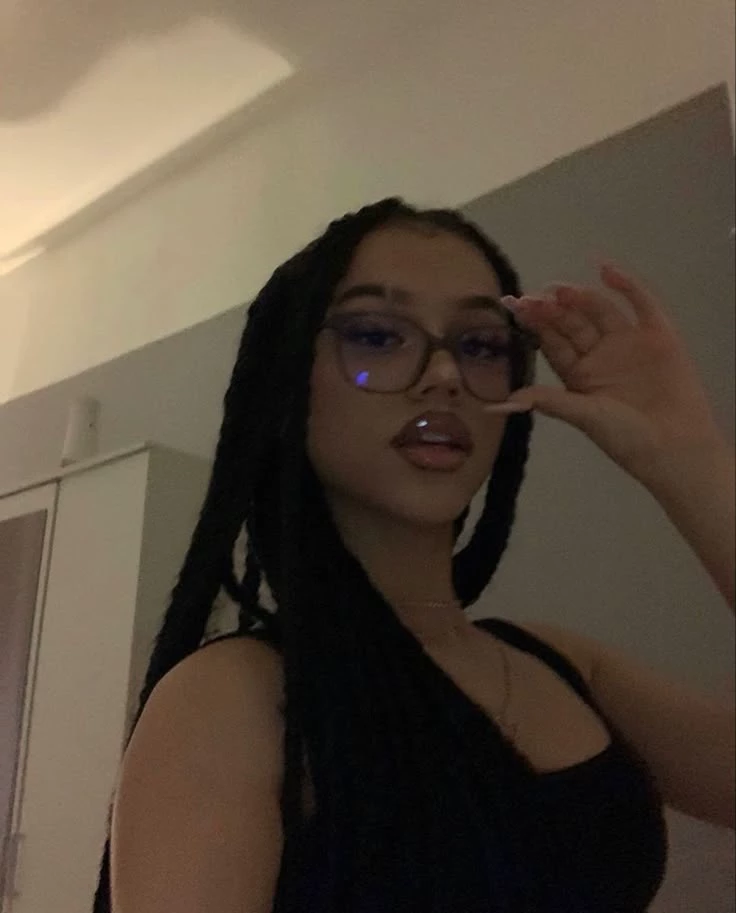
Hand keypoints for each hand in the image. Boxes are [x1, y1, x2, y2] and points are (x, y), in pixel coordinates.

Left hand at [487, 262, 724, 487]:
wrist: (675, 446)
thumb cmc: (626, 437)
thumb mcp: (583, 417)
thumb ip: (549, 401)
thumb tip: (503, 402)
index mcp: (578, 373)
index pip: (553, 342)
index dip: (535, 325)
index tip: (516, 308)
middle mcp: (599, 354)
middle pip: (572, 323)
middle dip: (552, 310)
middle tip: (534, 297)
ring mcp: (628, 342)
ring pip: (600, 311)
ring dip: (581, 298)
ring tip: (561, 291)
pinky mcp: (657, 335)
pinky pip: (641, 304)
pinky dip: (627, 286)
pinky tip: (606, 271)